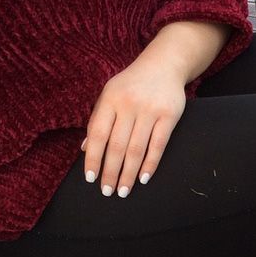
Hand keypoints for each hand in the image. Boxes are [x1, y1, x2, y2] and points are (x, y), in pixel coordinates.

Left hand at [82, 21, 229, 197]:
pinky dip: (150, 164)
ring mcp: (150, 110)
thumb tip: (86, 149)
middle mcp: (128, 104)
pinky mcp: (169, 116)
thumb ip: (99, 120)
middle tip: (107, 191)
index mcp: (110, 99)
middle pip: (117, 145)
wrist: (164, 65)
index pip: (97, 134)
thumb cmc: (133, 84)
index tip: (90, 178)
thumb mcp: (111, 95)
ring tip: (123, 190)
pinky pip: (158, 145)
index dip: (93, 158)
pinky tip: (144, 178)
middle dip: (110, 172)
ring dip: (129, 173)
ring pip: (136, 149)